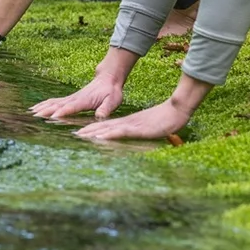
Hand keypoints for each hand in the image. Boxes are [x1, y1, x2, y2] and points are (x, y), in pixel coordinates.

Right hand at [31, 74, 126, 121]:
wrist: (108, 78)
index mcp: (84, 100)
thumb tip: (100, 116)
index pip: (72, 107)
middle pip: (58, 104)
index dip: (63, 111)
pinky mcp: (70, 98)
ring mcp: (71, 97)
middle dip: (47, 110)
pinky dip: (45, 103)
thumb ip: (106, 108)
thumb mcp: (113, 100)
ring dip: (43, 107)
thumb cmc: (111, 92)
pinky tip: (37, 107)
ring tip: (31, 112)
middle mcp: (75, 98)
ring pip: (54, 102)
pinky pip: (55, 101)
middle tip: (35, 116)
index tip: (53, 116)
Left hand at [74, 97, 189, 142]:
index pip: (106, 127)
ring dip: (93, 132)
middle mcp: (126, 123)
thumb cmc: (165, 120)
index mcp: (127, 123)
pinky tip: (99, 137)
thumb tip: (134, 139)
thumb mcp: (149, 129)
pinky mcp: (137, 129)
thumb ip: (139, 133)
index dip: (92, 129)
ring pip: (108, 129)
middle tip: (72, 136)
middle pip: (103, 127)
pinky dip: (108, 135)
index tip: (79, 134)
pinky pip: (120, 132)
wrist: (177, 110)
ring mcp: (131, 125)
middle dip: (87, 131)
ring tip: (79, 136)